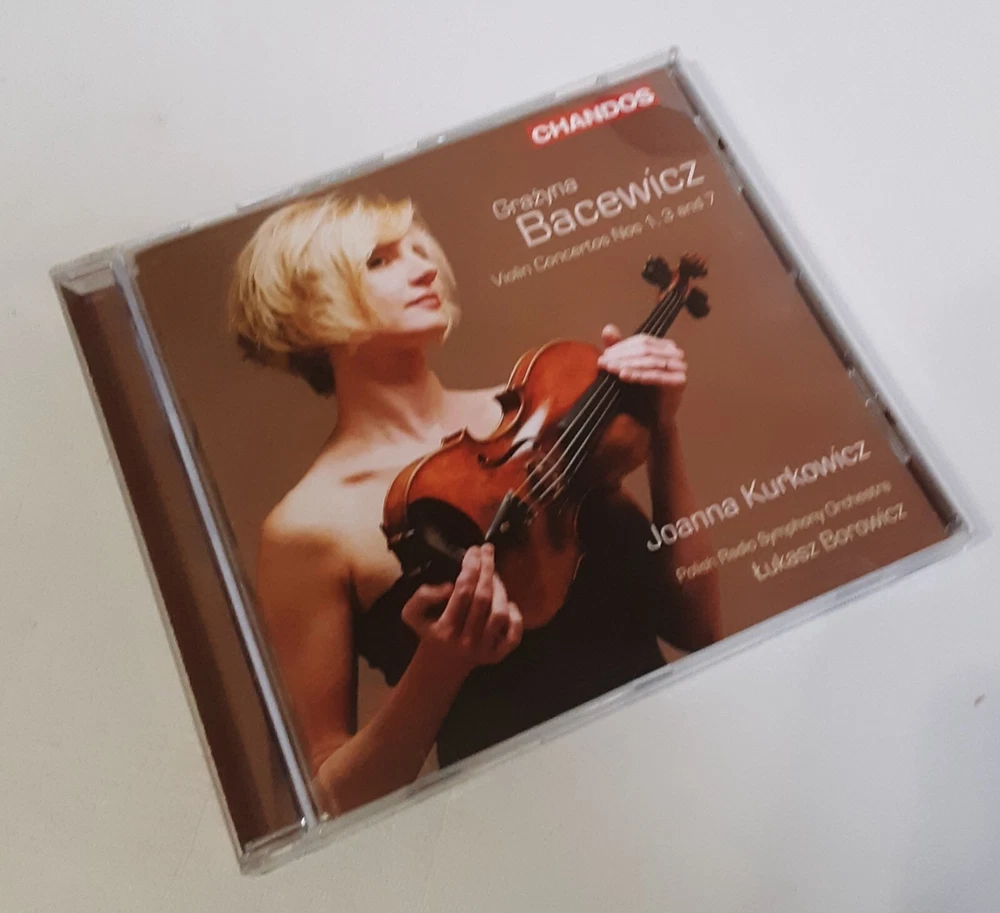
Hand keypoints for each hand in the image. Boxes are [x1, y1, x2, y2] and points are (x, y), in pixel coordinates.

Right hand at [400, 544, 522, 671]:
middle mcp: (466, 640)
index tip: (473, 550)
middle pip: (482, 599)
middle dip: (487, 569)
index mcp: (445, 629)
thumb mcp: (412, 614)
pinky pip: (513, 637)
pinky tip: (509, 603)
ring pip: (498, 614)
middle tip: (488, 551)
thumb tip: (448, 587)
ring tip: (494, 574)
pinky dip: (516, 618)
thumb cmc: (429, 632)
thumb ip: (422, 596)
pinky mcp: (497, 656)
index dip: (470, 567)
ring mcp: (483, 650)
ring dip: (500, 589)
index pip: (462, 591)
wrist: (440, 666)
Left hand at [596, 324, 687, 427]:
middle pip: (645, 350)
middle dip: (622, 356)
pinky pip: (656, 376)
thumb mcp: (628, 367)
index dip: (621, 346)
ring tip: (610, 368)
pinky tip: (623, 375)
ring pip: (649, 362)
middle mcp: (675, 354)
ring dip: (627, 364)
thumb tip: (608, 328)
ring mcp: (680, 367)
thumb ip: (619, 348)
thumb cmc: (642, 393)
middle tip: (603, 362)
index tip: (603, 354)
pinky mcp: (679, 382)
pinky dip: (638, 375)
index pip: (642, 341)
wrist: (653, 420)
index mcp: (665, 346)